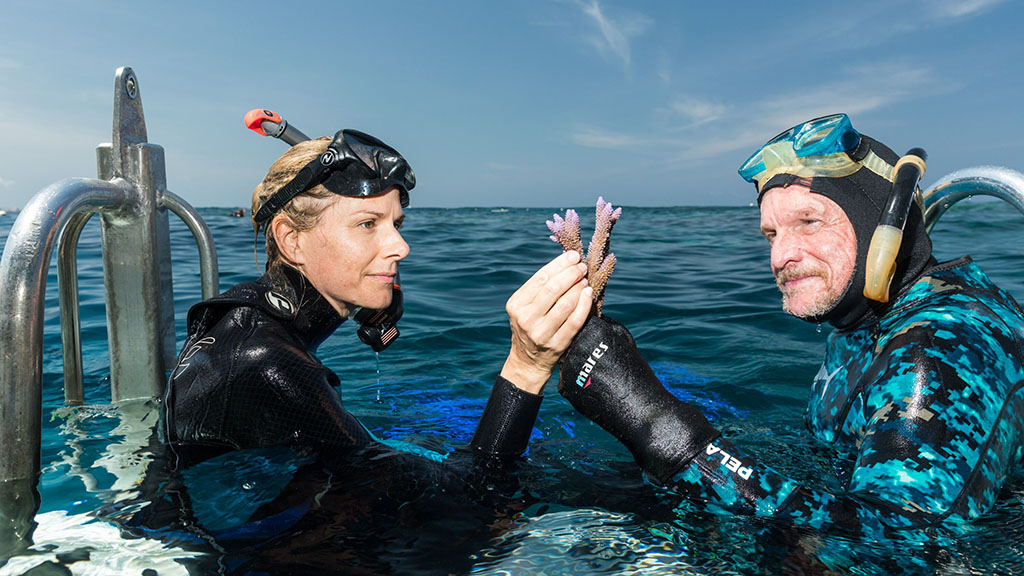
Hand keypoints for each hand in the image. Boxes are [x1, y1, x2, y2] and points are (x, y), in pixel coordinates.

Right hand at [500, 251, 592, 393]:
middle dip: (571, 274)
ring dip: (579, 288)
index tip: (573, 256)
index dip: (559, 265)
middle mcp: (526, 319)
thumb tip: (567, 261)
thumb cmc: (532, 324)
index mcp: (516, 304)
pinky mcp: (557, 344)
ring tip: (585, 280)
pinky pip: (575, 321)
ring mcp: (541, 333)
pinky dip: (584, 305)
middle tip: (582, 266)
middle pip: (553, 289)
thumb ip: (541, 287)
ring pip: (566, 304)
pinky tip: (588, 294)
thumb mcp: (526, 306)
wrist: (528, 360)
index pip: (540, 278)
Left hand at [558, 315, 719, 483]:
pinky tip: (595, 388)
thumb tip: (589, 314)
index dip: (591, 332)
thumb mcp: (624, 338)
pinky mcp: (564, 387)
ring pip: (568, 360)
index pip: (580, 321)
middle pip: (572, 341)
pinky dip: (578, 382)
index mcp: (591, 332)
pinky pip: (567, 379)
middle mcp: (576, 348)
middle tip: (603, 362)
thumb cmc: (635, 371)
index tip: (603, 342)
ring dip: (579, 364)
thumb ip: (604, 324)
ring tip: (601, 376)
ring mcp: (568, 369)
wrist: (639, 408)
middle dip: (582, 348)